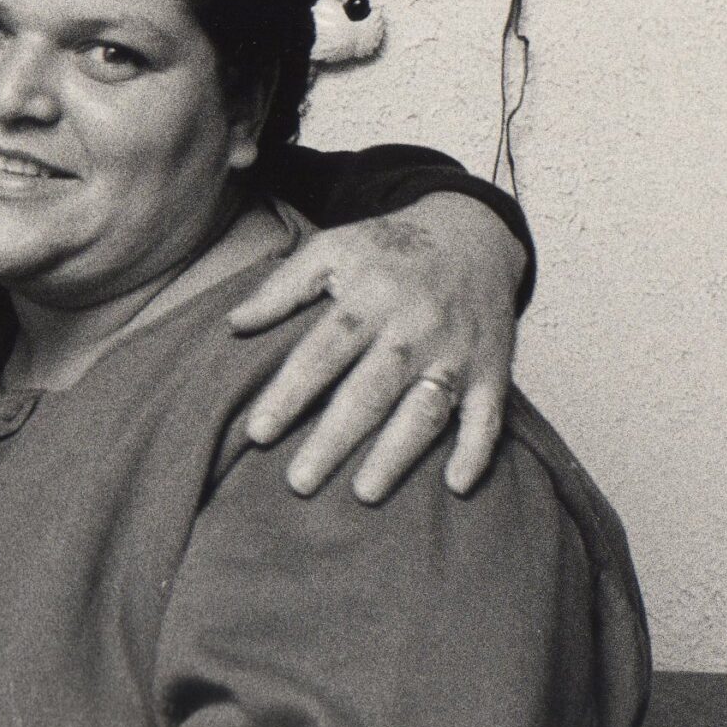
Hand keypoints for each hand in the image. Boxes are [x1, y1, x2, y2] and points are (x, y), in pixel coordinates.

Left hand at [227, 193, 524, 500]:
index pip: (323, 351)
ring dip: (397, 454)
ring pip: (424, 410)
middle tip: (299, 482)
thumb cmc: (389, 248)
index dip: (290, 393)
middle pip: (370, 390)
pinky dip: (476, 452)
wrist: (472, 233)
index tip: (258, 432)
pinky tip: (455, 486)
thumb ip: (283, 287)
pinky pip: (488, 417)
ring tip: (362, 493)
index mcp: (370, 296)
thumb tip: (234, 324)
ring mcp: (456, 352)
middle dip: (334, 438)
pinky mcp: (492, 370)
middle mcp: (414, 327)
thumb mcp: (333, 248)